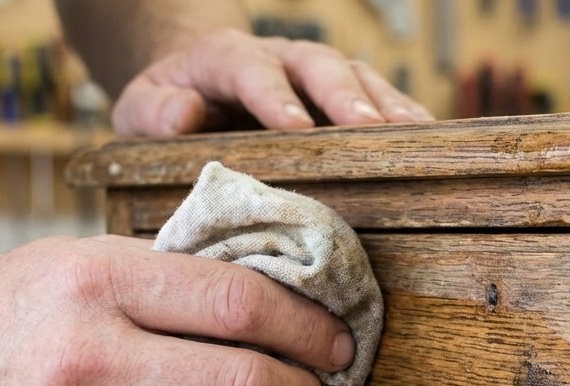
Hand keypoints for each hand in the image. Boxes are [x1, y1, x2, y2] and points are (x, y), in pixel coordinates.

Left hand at [112, 28, 434, 136]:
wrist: (199, 91)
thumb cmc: (170, 111)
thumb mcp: (140, 113)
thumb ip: (153, 112)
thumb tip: (184, 112)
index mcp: (225, 60)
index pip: (249, 67)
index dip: (272, 94)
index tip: (293, 126)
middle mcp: (281, 57)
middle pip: (318, 66)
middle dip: (343, 97)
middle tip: (367, 129)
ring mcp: (319, 75)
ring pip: (358, 78)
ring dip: (387, 106)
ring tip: (412, 137)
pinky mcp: (345, 96)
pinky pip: (381, 100)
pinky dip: (405, 118)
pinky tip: (428, 142)